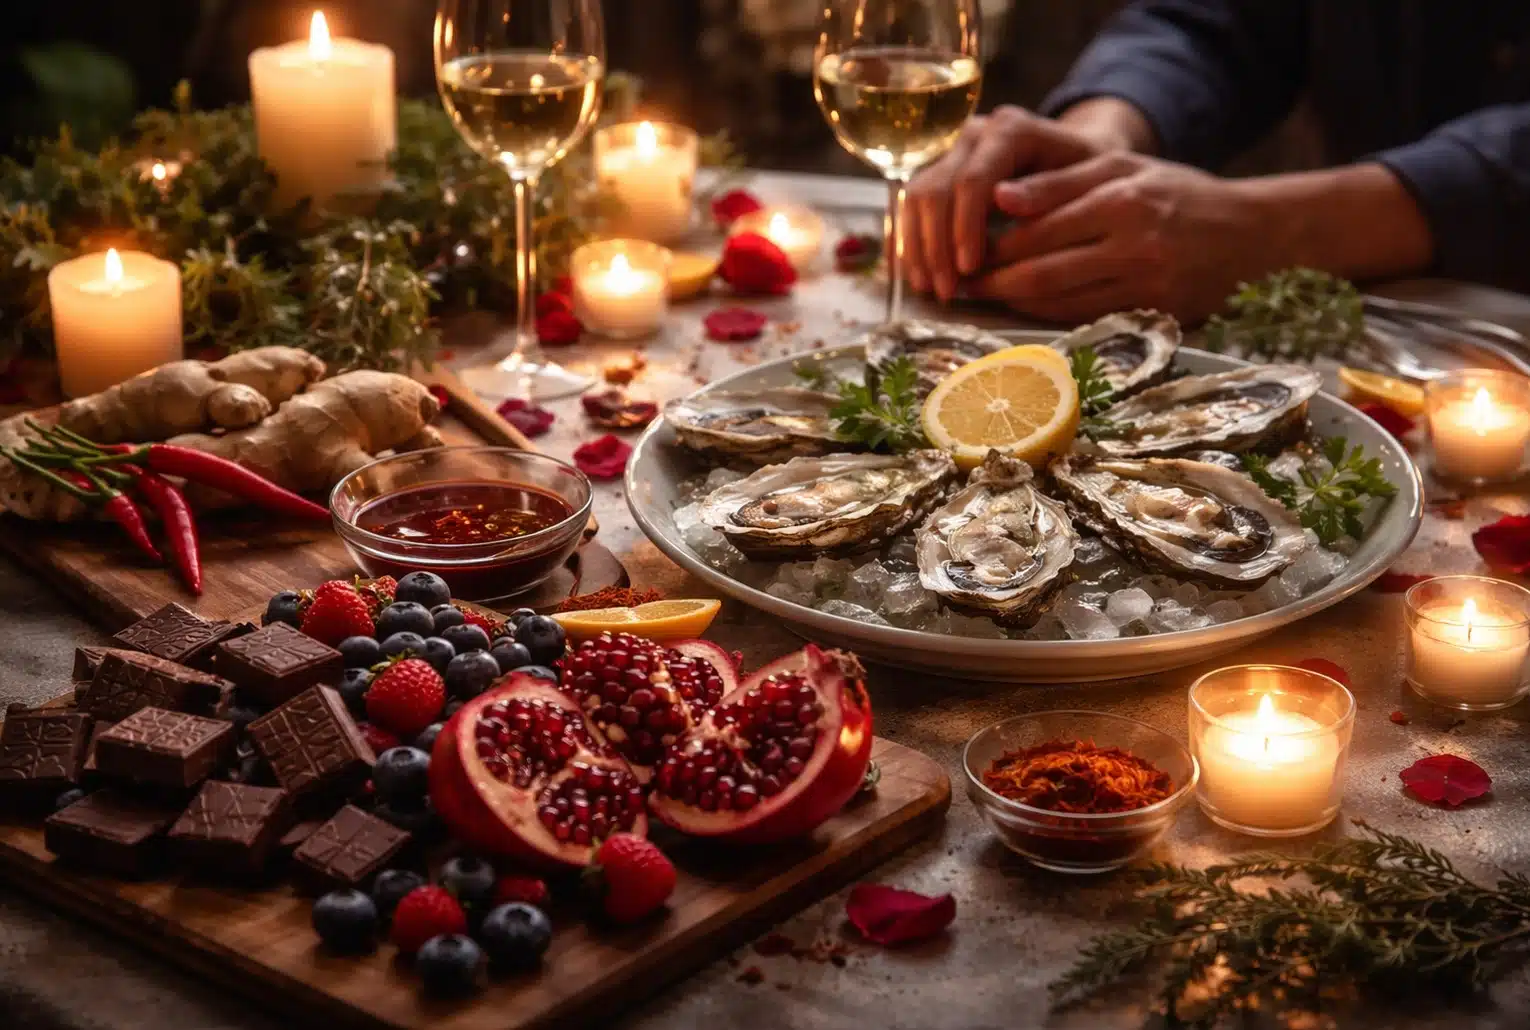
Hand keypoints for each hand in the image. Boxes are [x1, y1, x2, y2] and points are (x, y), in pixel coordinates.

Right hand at [902, 106, 1108, 299]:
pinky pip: (911, 205)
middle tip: (946, 291)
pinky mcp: (940, 172)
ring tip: (929, 289)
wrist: (1081, 155)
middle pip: (935, 190)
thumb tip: (1004, 201)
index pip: (972, 179)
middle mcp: (973, 135)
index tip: (969, 269)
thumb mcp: (1088, 179)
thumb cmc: (1089, 172)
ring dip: (917, 248)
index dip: (965, 227)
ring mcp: (952, 152)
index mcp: (1010, 130)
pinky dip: (909, 241)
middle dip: (936, 246)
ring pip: (915, 197)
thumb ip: (1051, 189)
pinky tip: (914, 274)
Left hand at [973, 152, 1276, 322]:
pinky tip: (1025, 309)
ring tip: (985, 297)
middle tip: (962, 283)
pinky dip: (1047, 316)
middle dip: (994, 281)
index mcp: (1123, 199)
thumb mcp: (1123, 169)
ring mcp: (1145, 285)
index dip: (993, 244)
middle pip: (1042, 272)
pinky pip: (1084, 320)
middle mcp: (1134, 244)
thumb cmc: (1176, 194)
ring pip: (1059, 303)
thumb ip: (1060, 182)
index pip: (1039, 228)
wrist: (1250, 233)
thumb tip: (999, 196)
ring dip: (1014, 304)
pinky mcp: (1154, 315)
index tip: (963, 248)